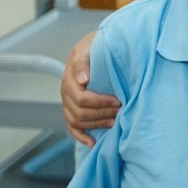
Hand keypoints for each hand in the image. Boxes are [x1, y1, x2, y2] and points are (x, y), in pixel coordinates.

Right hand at [60, 31, 119, 146]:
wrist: (97, 45)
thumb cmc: (97, 45)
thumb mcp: (90, 45)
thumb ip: (84, 61)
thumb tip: (82, 80)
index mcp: (70, 77)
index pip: (82, 98)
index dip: (100, 102)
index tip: (118, 101)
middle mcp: (66, 91)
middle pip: (80, 112)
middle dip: (102, 114)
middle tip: (121, 111)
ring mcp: (68, 101)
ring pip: (77, 121)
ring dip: (96, 125)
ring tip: (115, 122)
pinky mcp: (72, 108)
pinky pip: (72, 127)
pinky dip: (81, 136)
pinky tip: (93, 143)